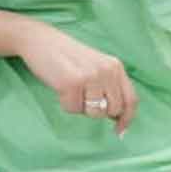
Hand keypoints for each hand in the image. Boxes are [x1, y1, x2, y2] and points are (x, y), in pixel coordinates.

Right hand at [14, 22, 137, 135]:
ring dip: (80, 107)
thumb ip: (109, 86)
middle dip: (97, 111)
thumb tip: (116, 117)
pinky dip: (65, 103)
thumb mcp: (95, 67)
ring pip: (94, 113)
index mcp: (115, 66)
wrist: (39, 40)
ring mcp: (91, 76)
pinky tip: (60, 87)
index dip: (126, 118)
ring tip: (71, 89)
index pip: (131, 99)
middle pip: (112, 110)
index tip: (119, 131)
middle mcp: (107, 70)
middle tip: (81, 96)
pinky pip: (73, 109)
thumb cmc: (65, 57)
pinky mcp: (73, 82)